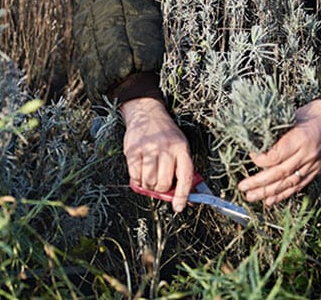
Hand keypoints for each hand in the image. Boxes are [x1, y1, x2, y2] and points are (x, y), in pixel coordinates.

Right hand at [120, 97, 193, 211]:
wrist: (147, 113)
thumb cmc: (166, 135)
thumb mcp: (179, 146)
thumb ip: (182, 169)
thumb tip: (187, 198)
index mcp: (182, 148)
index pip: (186, 176)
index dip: (183, 195)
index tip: (179, 207)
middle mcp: (166, 148)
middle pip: (164, 182)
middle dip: (161, 189)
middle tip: (158, 183)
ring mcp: (149, 148)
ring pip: (149, 182)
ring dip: (148, 185)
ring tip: (149, 176)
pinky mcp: (133, 150)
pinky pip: (134, 176)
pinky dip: (136, 179)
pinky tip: (139, 171)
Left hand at [237, 99, 320, 205]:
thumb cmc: (313, 114)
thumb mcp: (293, 117)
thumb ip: (277, 132)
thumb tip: (256, 144)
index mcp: (301, 138)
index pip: (277, 155)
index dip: (261, 159)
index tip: (250, 156)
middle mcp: (307, 155)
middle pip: (280, 172)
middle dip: (259, 182)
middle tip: (243, 187)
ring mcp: (313, 165)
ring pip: (288, 183)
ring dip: (268, 192)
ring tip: (251, 197)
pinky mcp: (316, 171)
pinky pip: (298, 186)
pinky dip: (283, 195)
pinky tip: (270, 200)